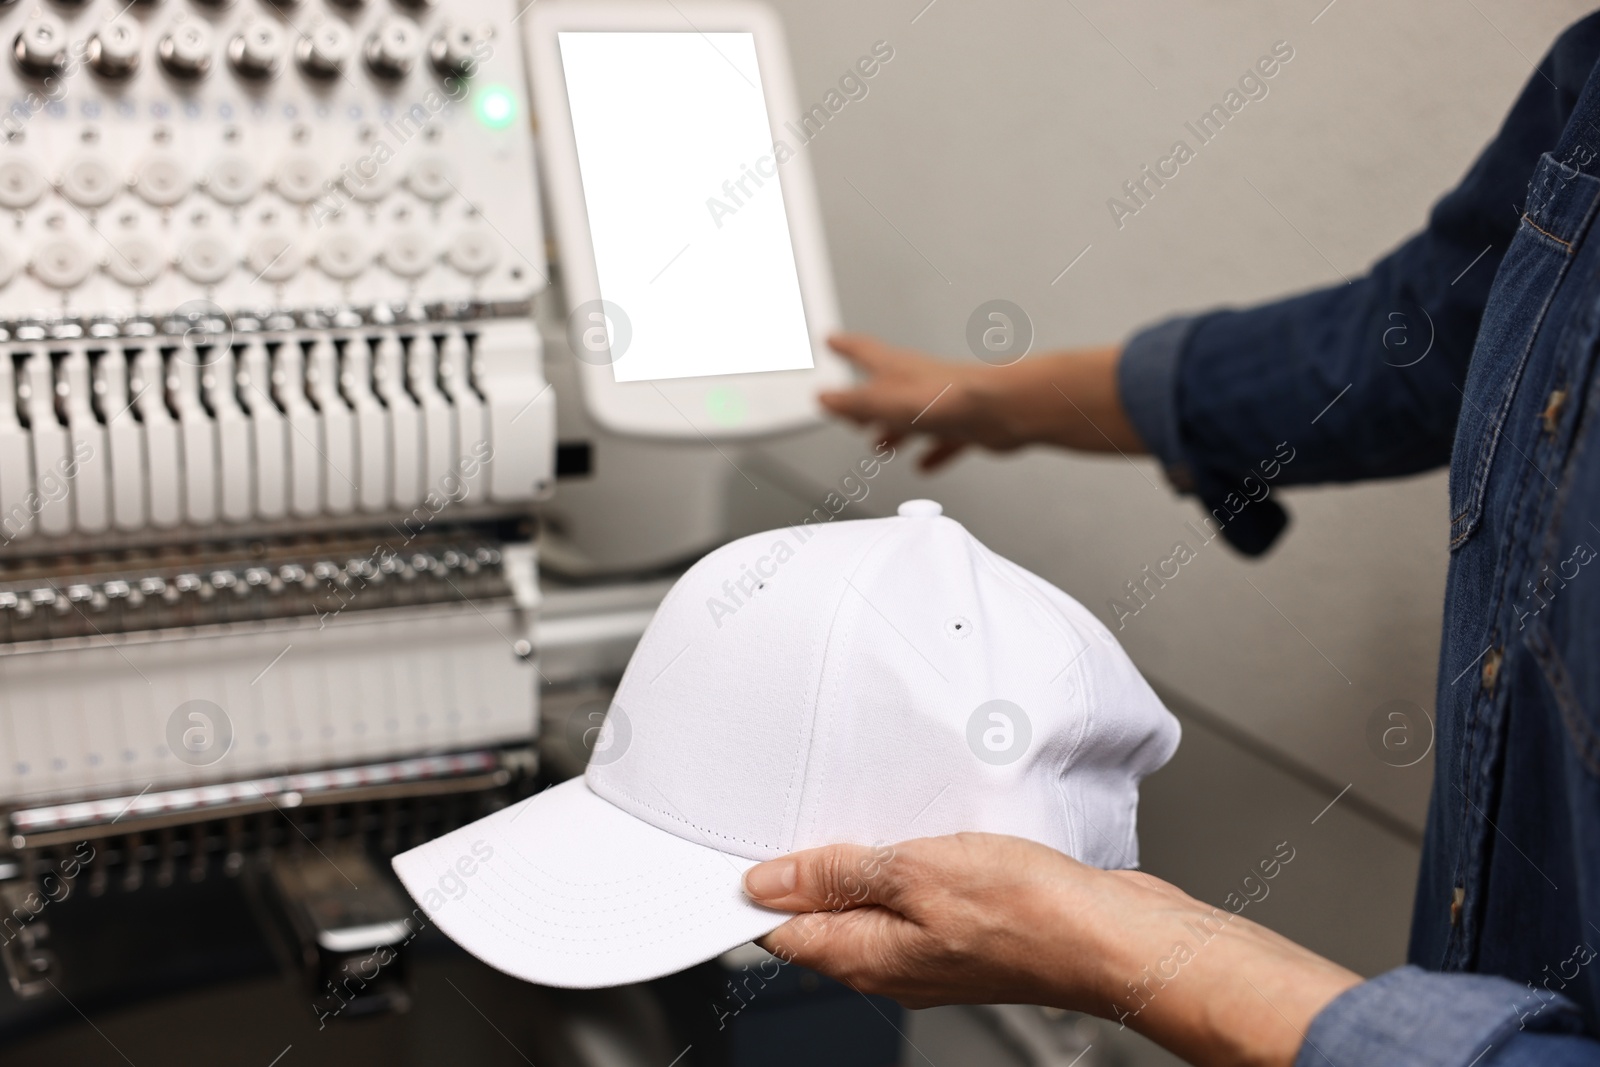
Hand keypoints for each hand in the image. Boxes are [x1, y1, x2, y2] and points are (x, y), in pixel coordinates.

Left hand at [743, 833, 1361, 1066]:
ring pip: (867, 907)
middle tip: (793, 819)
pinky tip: (915, 837)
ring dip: (854, 865)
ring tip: (855, 820)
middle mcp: (892, 964)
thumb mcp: (917, 874)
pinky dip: (901, 867)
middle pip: (819, 920)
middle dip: (799, 873)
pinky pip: (911, 899)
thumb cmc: (1029, 912)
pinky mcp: (966, 931)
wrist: (1113, 935)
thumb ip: (838, 875)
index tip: (739, 851)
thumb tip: (766, 883)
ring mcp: (930, 951)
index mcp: (867, 957)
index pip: (781, 931)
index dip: (754, 890)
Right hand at [817, 334, 1143, 470]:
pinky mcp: (966, 427)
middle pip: (886, 390)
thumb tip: (824, 398)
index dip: (845, 347)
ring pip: (912, 418)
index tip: (832, 340)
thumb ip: (854, 403)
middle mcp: (920, 384)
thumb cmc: (952, 399)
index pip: (864, 352)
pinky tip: (925, 464)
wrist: (1003, 411)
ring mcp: (944, 406)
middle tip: (849, 409)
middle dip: (865, 401)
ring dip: (894, 431)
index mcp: (899, 372)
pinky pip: (943, 441)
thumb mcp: (887, 403)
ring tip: (880, 444)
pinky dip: (931, 453)